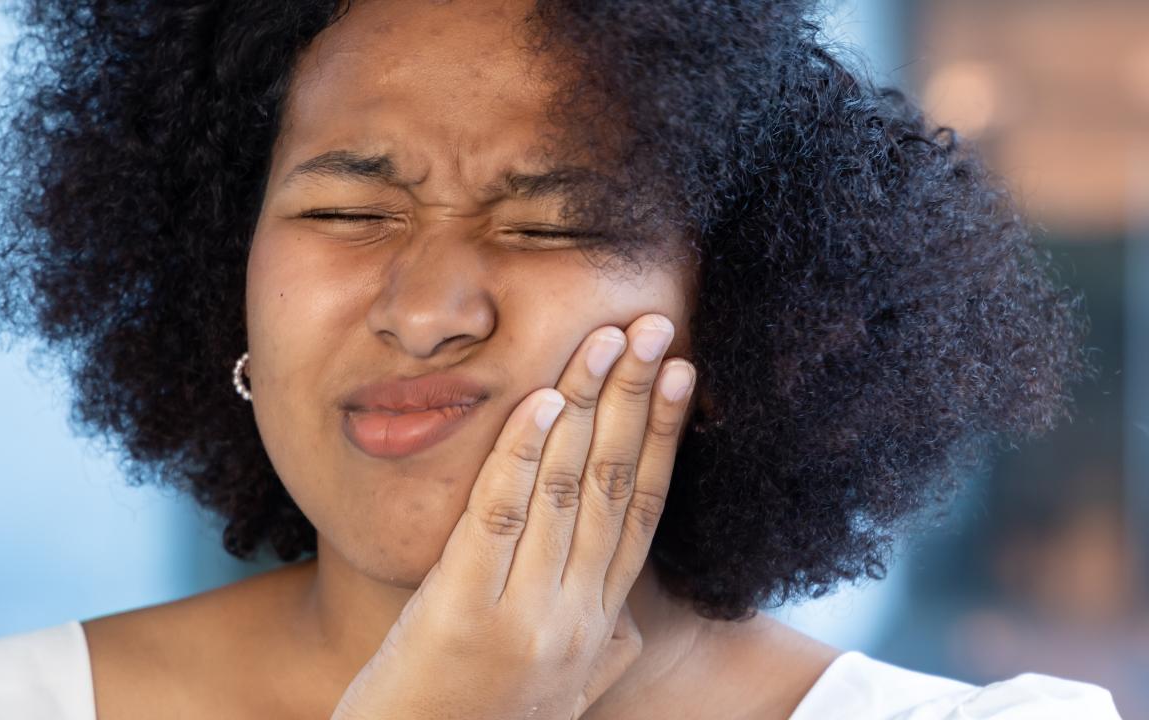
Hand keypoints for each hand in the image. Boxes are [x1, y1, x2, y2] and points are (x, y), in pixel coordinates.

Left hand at [330, 313, 695, 719]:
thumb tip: (628, 629)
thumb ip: (597, 655)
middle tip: (657, 324)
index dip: (666, 435)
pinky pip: (499, 519)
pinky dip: (522, 455)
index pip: (645, 510)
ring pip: (569, 490)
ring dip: (589, 404)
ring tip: (606, 338)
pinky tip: (538, 399)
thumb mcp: (558, 699)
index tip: (684, 372)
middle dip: (639, 398)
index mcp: (598, 626)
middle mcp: (576, 618)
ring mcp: (524, 618)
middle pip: (618, 486)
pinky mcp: (463, 616)